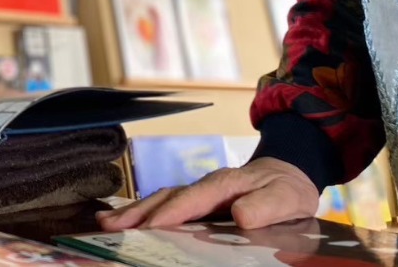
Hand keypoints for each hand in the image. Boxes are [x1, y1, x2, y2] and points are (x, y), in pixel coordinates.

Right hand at [97, 157, 319, 229]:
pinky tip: (130, 225)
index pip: (193, 199)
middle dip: (139, 212)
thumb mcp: (287, 198)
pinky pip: (168, 207)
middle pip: (167, 197)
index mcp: (226, 183)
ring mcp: (200, 192)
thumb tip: (239, 214)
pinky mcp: (198, 202)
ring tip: (107, 225)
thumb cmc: (286, 187)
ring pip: (163, 200)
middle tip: (110, 227)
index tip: (150, 227)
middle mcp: (207, 185)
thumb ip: (266, 206)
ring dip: (136, 213)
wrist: (290, 171)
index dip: (171, 213)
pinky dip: (147, 214)